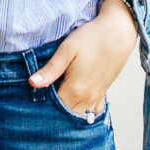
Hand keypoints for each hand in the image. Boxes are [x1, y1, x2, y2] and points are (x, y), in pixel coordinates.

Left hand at [29, 0, 136, 115]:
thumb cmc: (90, 38)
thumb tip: (32, 83)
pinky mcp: (103, 93)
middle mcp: (87, 98)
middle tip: (39, 104)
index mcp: (75, 89)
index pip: (53, 110)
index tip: (32, 102)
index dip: (41, 107)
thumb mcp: (67, 49)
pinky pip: (91, 113)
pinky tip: (72, 104)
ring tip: (54, 104)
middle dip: (52, 113)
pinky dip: (81, 112)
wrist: (118, 33)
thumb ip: (50, 69)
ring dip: (67, 114)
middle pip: (65, 115)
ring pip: (79, 116)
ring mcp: (96, 97)